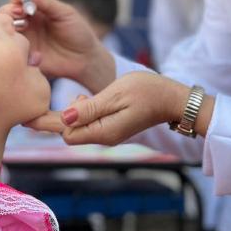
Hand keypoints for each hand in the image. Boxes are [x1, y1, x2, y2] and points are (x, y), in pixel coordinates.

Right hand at [0, 0, 114, 91]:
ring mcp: (24, 40)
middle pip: (7, 13)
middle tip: (19, 13)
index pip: (18, 0)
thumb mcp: (64, 13)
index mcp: (36, 11)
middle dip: (9, 10)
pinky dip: (13, 45)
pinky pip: (12, 50)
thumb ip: (46, 2)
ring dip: (9, 26)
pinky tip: (23, 44)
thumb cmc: (78, 32)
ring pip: (6, 31)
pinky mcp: (24, 56)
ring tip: (22, 27)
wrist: (85, 59)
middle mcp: (27, 24)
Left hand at [59, 72, 190, 144]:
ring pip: (80, 128)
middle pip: (71, 133)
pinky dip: (86, 112)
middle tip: (85, 95)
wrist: (172, 99)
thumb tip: (64, 118)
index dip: (58, 119)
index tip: (62, 103)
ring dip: (78, 112)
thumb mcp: (116, 95)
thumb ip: (89, 108)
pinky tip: (97, 100)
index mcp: (104, 132)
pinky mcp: (113, 128)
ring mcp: (109, 135)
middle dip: (68, 115)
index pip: (67, 134)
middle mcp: (104, 138)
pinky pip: (90, 124)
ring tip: (93, 96)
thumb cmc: (147, 92)